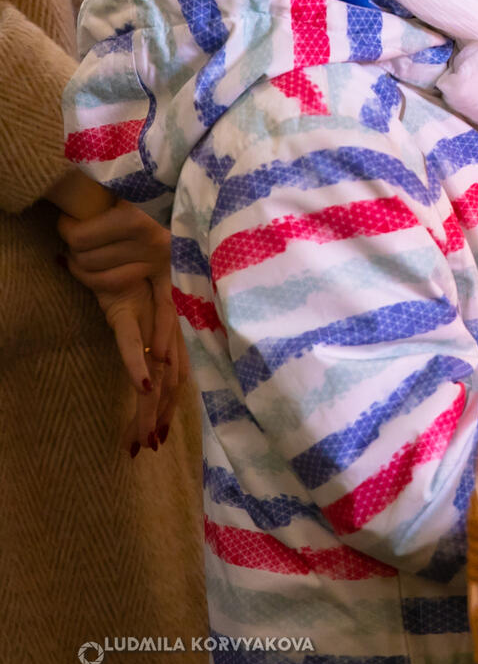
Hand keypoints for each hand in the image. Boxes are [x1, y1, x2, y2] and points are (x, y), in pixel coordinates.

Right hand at [57, 200, 184, 452]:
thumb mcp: (143, 298)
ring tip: (143, 434)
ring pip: (157, 366)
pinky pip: (133, 336)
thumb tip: (153, 365)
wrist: (115, 216)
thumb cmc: (126, 254)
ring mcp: (151, 310)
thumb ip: (150, 326)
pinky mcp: (127, 301)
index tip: (155, 438)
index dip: (167, 407)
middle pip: (170, 378)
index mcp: (173, 322)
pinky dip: (137, 362)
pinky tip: (139, 386)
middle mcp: (168, 320)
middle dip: (155, 415)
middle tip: (144, 447)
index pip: (175, 373)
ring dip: (149, 403)